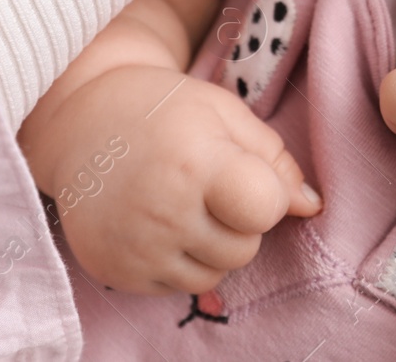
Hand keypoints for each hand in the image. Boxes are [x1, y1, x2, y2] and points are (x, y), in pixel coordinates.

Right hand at [40, 66, 320, 294]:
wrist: (82, 122)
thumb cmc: (164, 110)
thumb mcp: (224, 113)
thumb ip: (273, 158)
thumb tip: (312, 206)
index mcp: (196, 163)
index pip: (266, 208)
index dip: (267, 192)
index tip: (244, 171)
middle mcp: (164, 212)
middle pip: (246, 247)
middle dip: (240, 220)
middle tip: (208, 184)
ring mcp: (137, 248)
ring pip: (216, 272)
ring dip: (213, 244)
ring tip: (185, 202)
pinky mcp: (118, 272)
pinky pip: (179, 286)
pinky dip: (180, 260)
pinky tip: (160, 222)